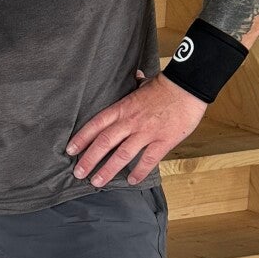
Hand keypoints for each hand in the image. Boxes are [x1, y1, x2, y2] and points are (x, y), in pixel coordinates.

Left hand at [66, 72, 204, 188]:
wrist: (188, 86)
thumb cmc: (166, 85)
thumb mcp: (143, 84)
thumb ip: (135, 85)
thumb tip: (135, 75)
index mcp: (123, 108)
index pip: (96, 124)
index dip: (82, 138)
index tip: (70, 150)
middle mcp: (131, 121)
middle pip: (104, 142)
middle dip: (89, 159)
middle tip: (78, 173)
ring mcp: (146, 132)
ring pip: (122, 155)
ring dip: (108, 170)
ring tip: (97, 182)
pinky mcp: (163, 140)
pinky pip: (148, 160)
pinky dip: (139, 172)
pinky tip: (132, 181)